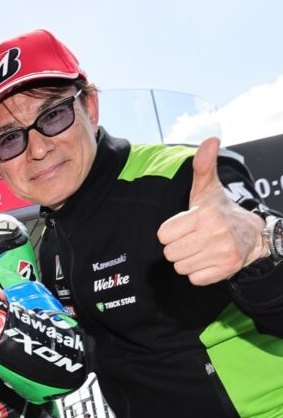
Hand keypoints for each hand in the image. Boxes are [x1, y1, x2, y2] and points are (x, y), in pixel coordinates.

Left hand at [157, 137, 264, 285]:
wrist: (253, 234)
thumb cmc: (221, 212)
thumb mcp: (208, 190)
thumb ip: (202, 167)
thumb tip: (210, 139)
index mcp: (204, 214)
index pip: (163, 235)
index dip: (171, 232)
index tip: (185, 227)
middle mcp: (214, 233)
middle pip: (170, 253)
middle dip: (178, 247)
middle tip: (194, 239)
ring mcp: (222, 252)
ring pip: (180, 267)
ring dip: (188, 260)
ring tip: (202, 248)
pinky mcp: (225, 270)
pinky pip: (194, 278)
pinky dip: (199, 273)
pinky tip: (209, 260)